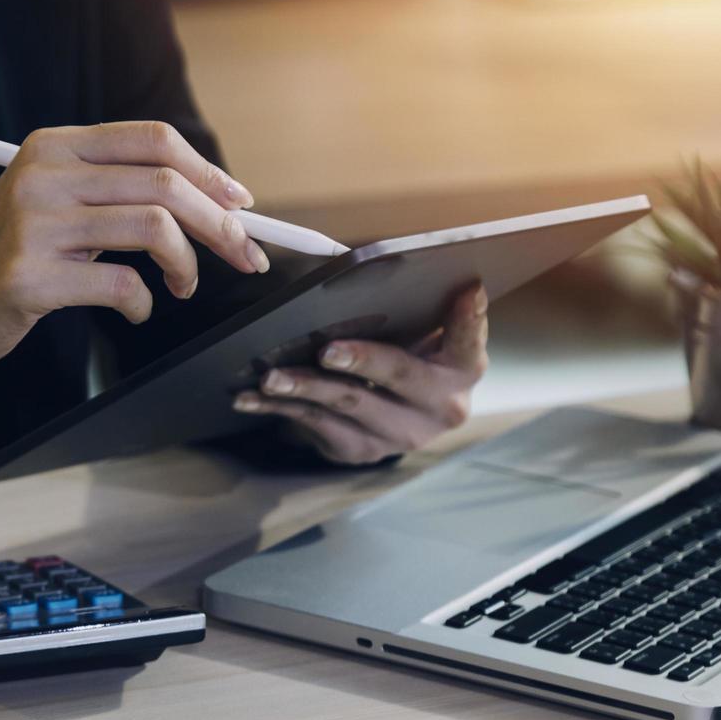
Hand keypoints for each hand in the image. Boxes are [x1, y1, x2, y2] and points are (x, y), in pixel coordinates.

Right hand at [0, 121, 269, 420]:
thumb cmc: (10, 256)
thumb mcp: (55, 203)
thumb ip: (118, 192)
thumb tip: (220, 204)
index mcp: (54, 146)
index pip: (152, 140)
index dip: (208, 171)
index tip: (242, 205)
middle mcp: (43, 175)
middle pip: (164, 184)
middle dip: (220, 223)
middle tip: (243, 255)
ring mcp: (33, 225)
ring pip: (153, 228)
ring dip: (188, 265)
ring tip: (183, 286)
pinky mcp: (27, 277)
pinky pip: (121, 285)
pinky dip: (144, 302)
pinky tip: (135, 309)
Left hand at [232, 284, 488, 463]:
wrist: (398, 416)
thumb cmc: (406, 351)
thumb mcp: (419, 332)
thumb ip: (414, 309)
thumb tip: (376, 269)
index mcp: (462, 368)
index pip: (470, 339)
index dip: (470, 317)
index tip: (467, 289)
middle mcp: (442, 407)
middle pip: (400, 374)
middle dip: (363, 361)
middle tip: (328, 350)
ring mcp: (402, 435)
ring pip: (349, 404)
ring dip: (305, 387)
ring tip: (272, 376)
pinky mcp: (363, 450)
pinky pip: (315, 424)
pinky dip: (279, 407)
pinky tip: (250, 397)